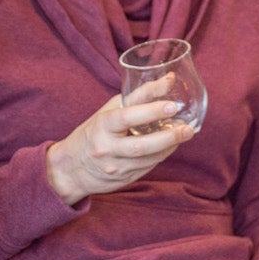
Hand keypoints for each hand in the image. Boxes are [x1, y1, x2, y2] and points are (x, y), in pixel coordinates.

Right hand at [45, 88, 192, 204]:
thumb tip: (168, 80)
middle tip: (187, 127)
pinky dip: (162, 155)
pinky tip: (171, 146)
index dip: (150, 111)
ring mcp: (115, 167)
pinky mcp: (123, 179)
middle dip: (168, 137)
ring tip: (185, 133)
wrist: (71, 169)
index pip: (127, 117)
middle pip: (141, 146)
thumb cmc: (93, 132)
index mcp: (101, 125)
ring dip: (169, 146)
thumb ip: (137, 98)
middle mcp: (107, 148)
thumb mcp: (108, 111)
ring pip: (148, 159)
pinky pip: (148, 167)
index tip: (172, 105)